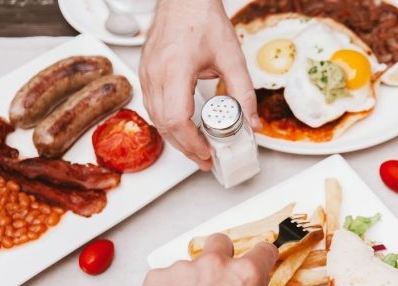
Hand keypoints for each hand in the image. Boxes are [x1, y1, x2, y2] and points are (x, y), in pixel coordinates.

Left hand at [129, 234, 276, 285]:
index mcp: (244, 276)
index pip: (262, 250)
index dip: (261, 257)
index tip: (257, 260)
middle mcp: (214, 266)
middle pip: (220, 242)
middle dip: (221, 257)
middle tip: (217, 282)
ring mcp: (181, 270)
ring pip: (189, 266)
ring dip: (191, 282)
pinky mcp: (155, 279)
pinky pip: (165, 278)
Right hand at [139, 0, 258, 170]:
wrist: (184, 0)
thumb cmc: (202, 20)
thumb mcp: (231, 57)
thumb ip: (243, 93)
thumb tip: (252, 123)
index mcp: (176, 68)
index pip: (177, 118)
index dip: (191, 142)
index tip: (207, 152)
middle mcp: (155, 73)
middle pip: (165, 125)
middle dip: (186, 147)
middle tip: (206, 159)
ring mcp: (147, 73)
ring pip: (155, 118)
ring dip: (176, 138)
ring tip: (198, 148)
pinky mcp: (145, 73)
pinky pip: (152, 106)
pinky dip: (168, 122)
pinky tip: (184, 128)